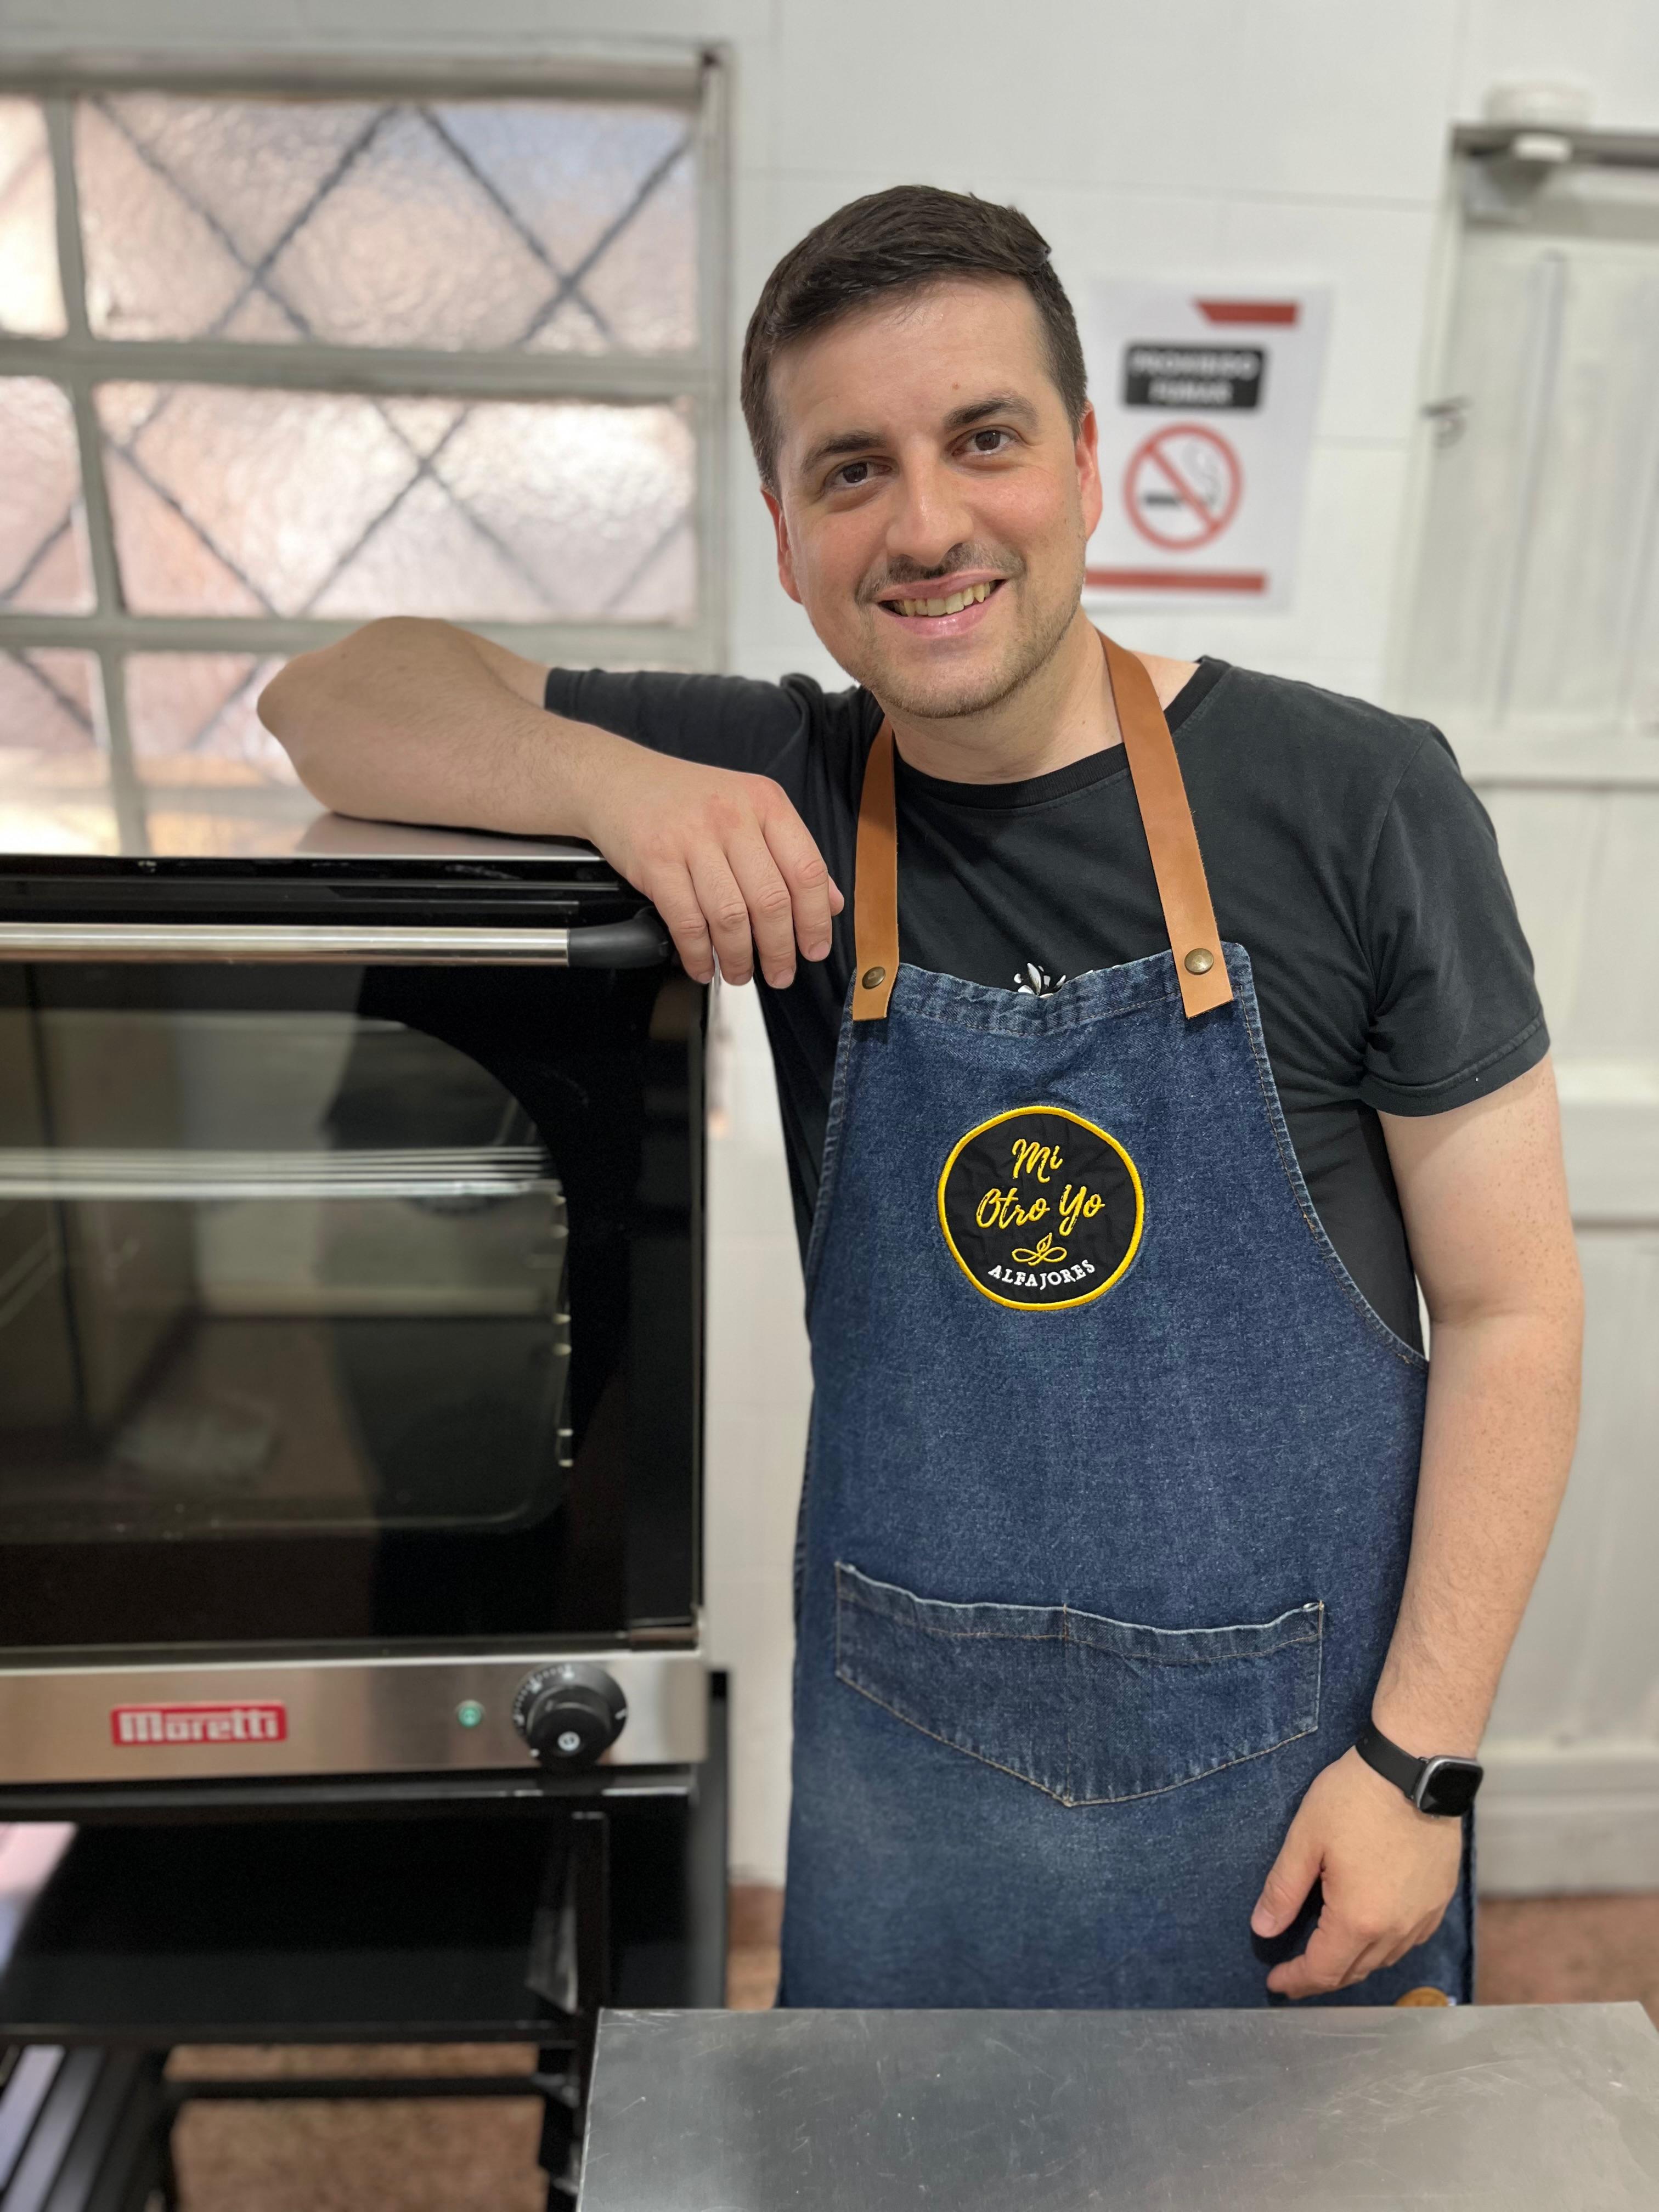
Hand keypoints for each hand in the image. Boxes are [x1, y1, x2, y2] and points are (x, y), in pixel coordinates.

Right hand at [585, 747, 842, 988]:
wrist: (618, 779)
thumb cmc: (686, 799)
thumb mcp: (750, 809)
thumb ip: (793, 853)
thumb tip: (832, 901)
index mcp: (765, 803)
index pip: (806, 870)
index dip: (815, 919)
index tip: (814, 949)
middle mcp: (732, 817)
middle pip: (771, 900)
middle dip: (779, 950)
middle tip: (780, 975)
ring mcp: (692, 838)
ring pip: (730, 916)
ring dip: (739, 958)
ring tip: (740, 974)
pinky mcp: (656, 860)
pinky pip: (687, 921)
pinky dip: (698, 954)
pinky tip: (703, 966)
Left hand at [1251, 1747, 1462, 1997]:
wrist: (1415, 1768)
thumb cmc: (1355, 1798)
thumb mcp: (1306, 1839)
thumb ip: (1283, 1890)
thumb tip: (1262, 1929)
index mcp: (1358, 1920)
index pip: (1323, 1970)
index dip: (1296, 1981)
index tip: (1275, 1983)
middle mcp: (1395, 1930)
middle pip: (1354, 1971)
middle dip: (1321, 1978)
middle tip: (1295, 1975)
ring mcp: (1422, 1917)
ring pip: (1383, 1959)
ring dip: (1352, 1963)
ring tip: (1327, 1955)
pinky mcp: (1439, 1900)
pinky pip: (1407, 1940)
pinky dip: (1382, 1946)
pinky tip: (1368, 1931)